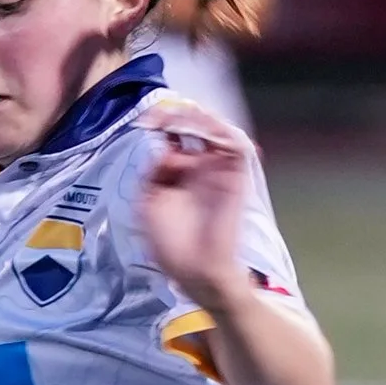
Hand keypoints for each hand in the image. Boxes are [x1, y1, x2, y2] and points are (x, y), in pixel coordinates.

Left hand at [137, 100, 255, 301]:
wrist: (198, 270)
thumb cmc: (173, 247)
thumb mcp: (149, 206)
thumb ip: (153, 174)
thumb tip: (162, 148)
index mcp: (180, 176)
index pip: (176, 138)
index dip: (163, 124)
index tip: (149, 120)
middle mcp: (201, 170)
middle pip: (197, 128)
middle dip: (181, 115)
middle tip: (164, 114)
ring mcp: (220, 172)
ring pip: (217, 130)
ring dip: (201, 118)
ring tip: (183, 115)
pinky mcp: (236, 178)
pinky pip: (236, 145)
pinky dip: (221, 131)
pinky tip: (202, 128)